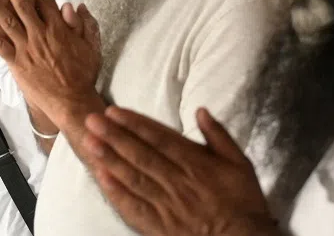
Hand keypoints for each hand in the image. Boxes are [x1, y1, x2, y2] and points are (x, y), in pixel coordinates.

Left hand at [0, 0, 103, 128]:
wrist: (72, 102)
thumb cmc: (83, 73)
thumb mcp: (92, 46)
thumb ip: (84, 24)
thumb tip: (73, 5)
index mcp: (58, 27)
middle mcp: (40, 34)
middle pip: (23, 2)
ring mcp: (26, 48)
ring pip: (7, 20)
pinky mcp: (16, 63)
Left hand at [82, 107, 279, 235]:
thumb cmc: (243, 202)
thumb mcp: (240, 163)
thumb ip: (219, 135)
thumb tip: (200, 110)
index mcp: (196, 164)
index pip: (159, 138)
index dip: (135, 123)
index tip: (114, 111)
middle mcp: (178, 182)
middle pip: (141, 155)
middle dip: (114, 136)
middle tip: (92, 120)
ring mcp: (167, 205)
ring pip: (133, 178)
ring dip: (109, 159)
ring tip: (90, 143)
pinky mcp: (160, 226)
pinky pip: (134, 207)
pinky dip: (116, 192)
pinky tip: (101, 178)